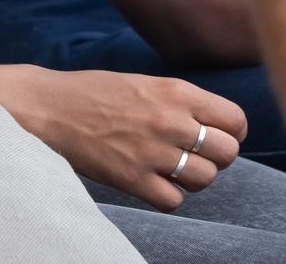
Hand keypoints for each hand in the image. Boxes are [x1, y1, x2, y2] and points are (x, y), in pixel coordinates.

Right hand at [0, 65, 245, 210]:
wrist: (50, 108)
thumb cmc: (96, 93)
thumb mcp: (146, 84)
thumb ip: (181, 102)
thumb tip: (213, 124)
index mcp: (177, 91)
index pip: (235, 119)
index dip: (231, 131)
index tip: (218, 136)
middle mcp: (172, 121)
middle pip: (227, 153)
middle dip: (216, 157)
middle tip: (195, 155)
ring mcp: (153, 152)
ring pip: (205, 179)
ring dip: (192, 179)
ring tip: (172, 169)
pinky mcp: (133, 179)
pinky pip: (174, 201)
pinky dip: (168, 197)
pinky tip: (152, 183)